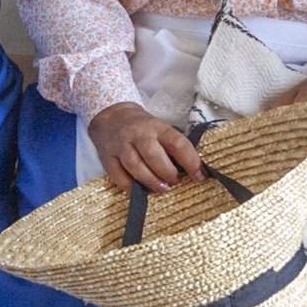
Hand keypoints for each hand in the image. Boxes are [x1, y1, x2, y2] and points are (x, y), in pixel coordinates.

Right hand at [87, 102, 202, 192]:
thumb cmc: (144, 128)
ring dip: (151, 181)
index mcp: (157, 127)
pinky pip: (118, 176)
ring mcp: (121, 145)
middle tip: (175, 182)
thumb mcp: (161, 129)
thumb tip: (194, 171)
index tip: (199, 176)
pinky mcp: (107, 157)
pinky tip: (139, 189)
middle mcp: (138, 134)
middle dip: (168, 173)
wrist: (112, 117)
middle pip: (154, 156)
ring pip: (135, 166)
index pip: (177, 143)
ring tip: (161, 188)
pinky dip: (130, 187)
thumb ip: (174, 147)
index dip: (191, 162)